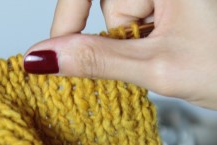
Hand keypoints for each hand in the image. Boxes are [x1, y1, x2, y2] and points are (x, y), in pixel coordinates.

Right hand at [24, 0, 216, 111]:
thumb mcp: (158, 67)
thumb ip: (95, 60)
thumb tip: (43, 58)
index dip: (67, 18)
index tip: (56, 52)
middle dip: (117, 33)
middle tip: (151, 53)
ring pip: (124, 6)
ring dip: (136, 36)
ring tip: (173, 48)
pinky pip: (140, 9)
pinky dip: (145, 31)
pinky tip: (173, 41)